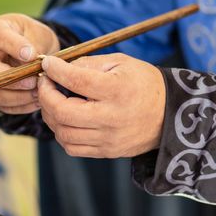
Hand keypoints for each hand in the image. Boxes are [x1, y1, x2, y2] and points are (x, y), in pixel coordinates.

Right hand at [0, 13, 58, 113]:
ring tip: (39, 93)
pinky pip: (1, 105)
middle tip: (34, 81)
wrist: (28, 50)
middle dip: (12, 80)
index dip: (15, 47)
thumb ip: (35, 44)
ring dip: (19, 96)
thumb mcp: (37, 32)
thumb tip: (32, 62)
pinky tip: (36, 101)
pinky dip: (21, 106)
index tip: (32, 55)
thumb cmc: (31, 37)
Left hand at [38, 53, 164, 157]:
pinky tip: (64, 119)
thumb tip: (59, 67)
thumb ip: (89, 63)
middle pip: (62, 112)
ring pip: (63, 133)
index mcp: (117, 90)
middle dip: (45, 96)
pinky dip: (61, 133)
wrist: (171, 114)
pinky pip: (72, 147)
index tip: (47, 65)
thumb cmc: (143, 83)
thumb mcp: (121, 63)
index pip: (76, 80)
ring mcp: (109, 138)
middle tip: (45, 84)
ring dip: (50, 116)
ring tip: (53, 102)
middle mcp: (112, 117)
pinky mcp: (107, 152)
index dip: (55, 71)